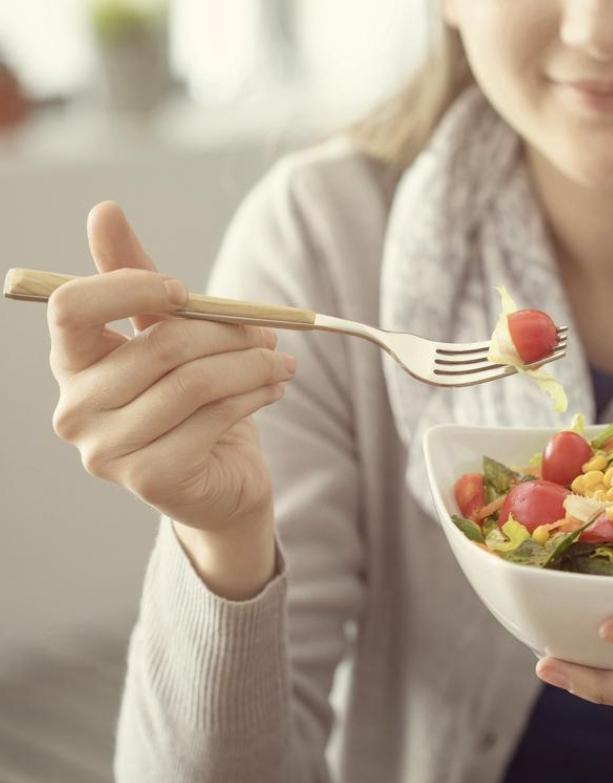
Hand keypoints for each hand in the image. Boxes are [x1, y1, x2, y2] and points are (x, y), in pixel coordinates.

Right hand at [47, 202, 295, 592]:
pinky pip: (213, 419)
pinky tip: (273, 388)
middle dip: (226, 332)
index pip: (71, 308)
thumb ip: (139, 280)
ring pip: (193, 383)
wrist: (220, 480)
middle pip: (156, 346)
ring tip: (281, 360)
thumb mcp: (168, 335)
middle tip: (269, 331)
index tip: (182, 290)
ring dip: (251, 365)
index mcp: (71, 363)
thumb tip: (104, 211)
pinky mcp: (150, 479)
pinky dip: (254, 395)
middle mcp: (75, 409)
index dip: (129, 287)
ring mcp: (107, 451)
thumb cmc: (192, 400)